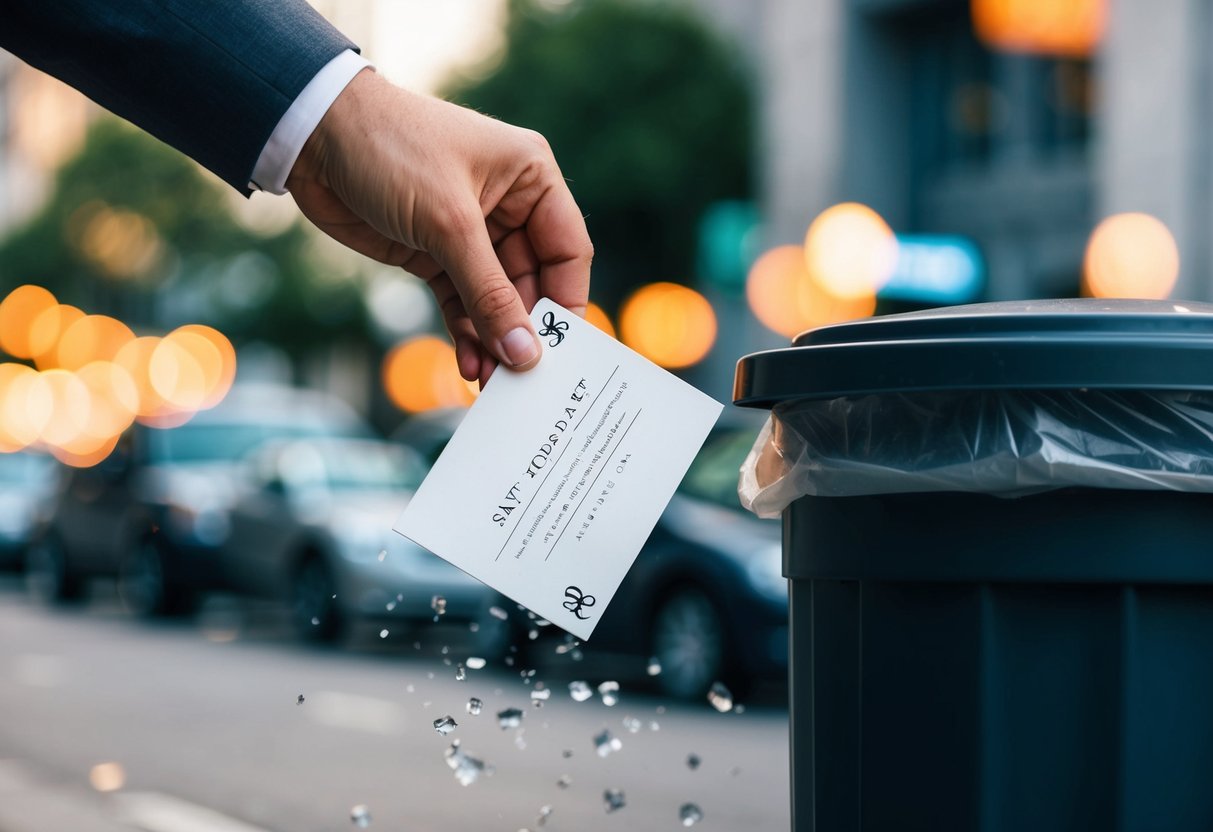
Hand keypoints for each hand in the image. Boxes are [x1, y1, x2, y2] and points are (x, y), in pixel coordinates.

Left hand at [286, 69, 592, 386]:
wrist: (311, 137)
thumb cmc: (391, 150)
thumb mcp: (449, 225)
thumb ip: (489, 293)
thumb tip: (524, 353)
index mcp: (531, 177)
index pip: (568, 251)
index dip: (567, 303)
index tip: (564, 353)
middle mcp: (509, 205)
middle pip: (533, 282)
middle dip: (524, 330)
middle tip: (522, 379)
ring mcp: (470, 232)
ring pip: (496, 299)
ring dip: (493, 340)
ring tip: (490, 382)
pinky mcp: (434, 253)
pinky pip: (462, 302)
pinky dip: (465, 333)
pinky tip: (468, 365)